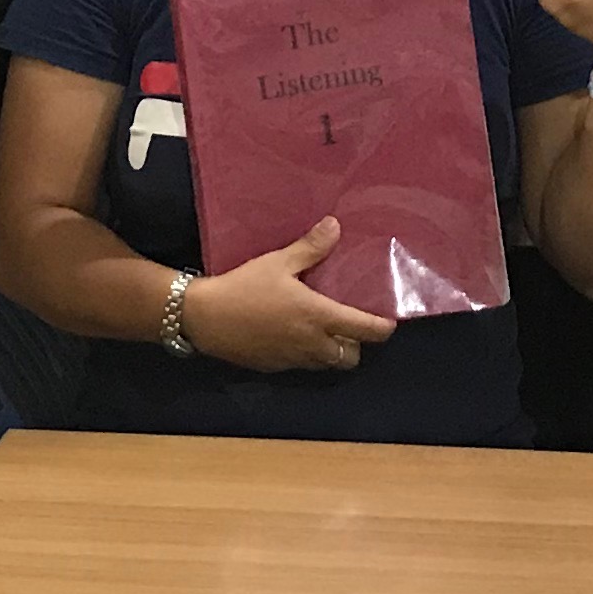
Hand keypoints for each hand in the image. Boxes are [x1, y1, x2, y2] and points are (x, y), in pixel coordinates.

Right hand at [180, 221, 399, 374]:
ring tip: (323, 330)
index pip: (365, 331)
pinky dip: (306, 355)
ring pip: (326, 364)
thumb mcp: (278, 262)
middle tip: (348, 325)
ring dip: (331, 352)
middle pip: (351, 358)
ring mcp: (293, 359)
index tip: (388, 321)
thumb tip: (335, 226)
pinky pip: (301, 365)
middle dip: (356, 345)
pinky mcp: (275, 367)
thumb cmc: (244, 286)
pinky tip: (292, 335)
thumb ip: (310, 248)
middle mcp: (311, 343)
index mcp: (318, 316)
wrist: (204, 317)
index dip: (382, 329)